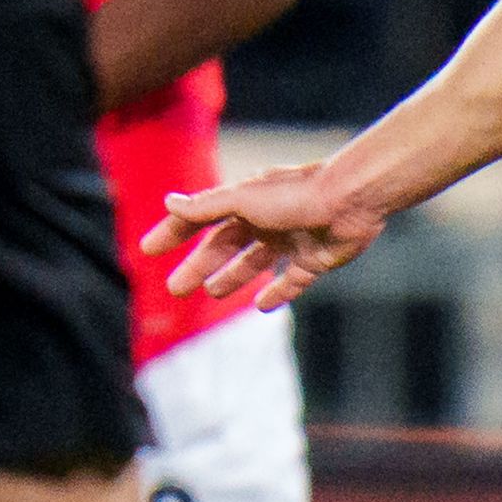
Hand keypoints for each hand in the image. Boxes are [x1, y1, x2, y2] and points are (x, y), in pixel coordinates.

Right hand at [146, 161, 385, 310]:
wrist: (353, 200)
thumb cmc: (296, 195)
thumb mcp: (243, 200)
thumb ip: (207, 206)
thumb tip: (168, 203)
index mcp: (246, 201)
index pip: (201, 219)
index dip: (174, 233)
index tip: (148, 250)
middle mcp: (266, 219)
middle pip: (225, 246)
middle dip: (200, 266)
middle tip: (176, 289)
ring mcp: (292, 239)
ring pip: (255, 263)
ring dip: (232, 278)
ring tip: (211, 292)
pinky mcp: (315, 259)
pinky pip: (292, 281)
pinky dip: (277, 293)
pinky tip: (261, 307)